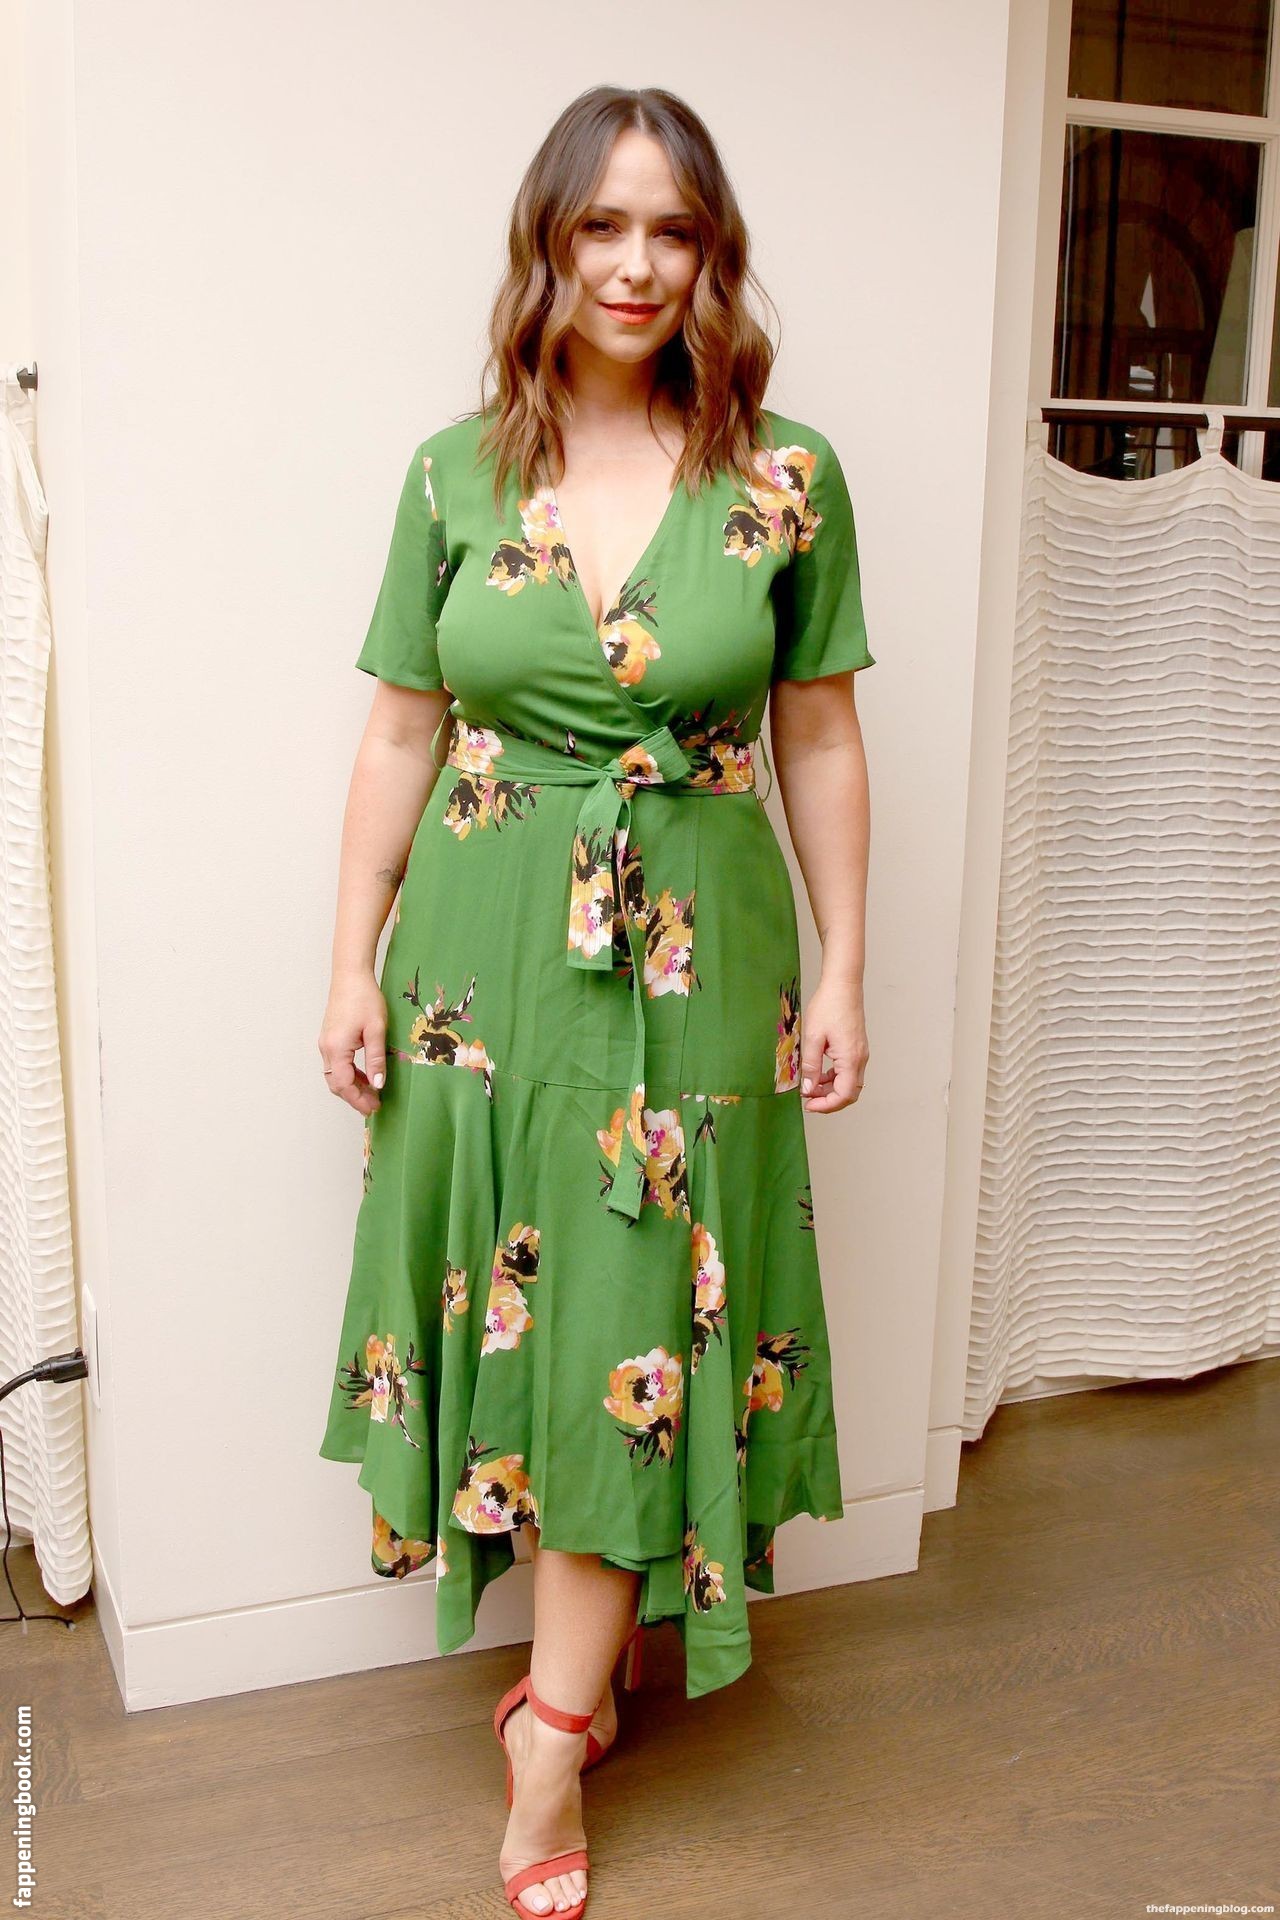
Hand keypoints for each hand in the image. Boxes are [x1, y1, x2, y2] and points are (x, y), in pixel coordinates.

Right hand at [318, 971, 387, 1115]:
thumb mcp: (376, 1030)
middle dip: (354, 1097)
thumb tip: (378, 1084)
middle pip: (336, 1084)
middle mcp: (326, 1049)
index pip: (344, 1084)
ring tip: (372, 1093)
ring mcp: (326, 1044)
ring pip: (335, 1075)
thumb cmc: (364, 999)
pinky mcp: (330, 1039)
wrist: (350, 976)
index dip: (358, 1099)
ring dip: (352, 1087)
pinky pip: (336, 1065)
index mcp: (336, 1049)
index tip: (374, 1107)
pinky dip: (349, 1074)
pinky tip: (365, 1076)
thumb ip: (376, 1059)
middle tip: (375, 1104)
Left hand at [799, 976, 868, 1112]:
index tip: (809, 1105)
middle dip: (829, 1101)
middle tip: (809, 1100)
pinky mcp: (857, 1048)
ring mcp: (860, 1054)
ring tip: (810, 1087)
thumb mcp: (813, 1037)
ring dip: (831, 1090)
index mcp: (850, 1059)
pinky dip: (835, 1078)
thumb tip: (809, 1088)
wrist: (843, 986)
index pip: (844, 1095)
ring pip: (850, 1084)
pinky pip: (848, 1072)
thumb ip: (811, 1065)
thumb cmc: (829, 1006)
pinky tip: (819, 1074)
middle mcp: (860, 1059)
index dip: (826, 1105)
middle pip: (850, 1093)